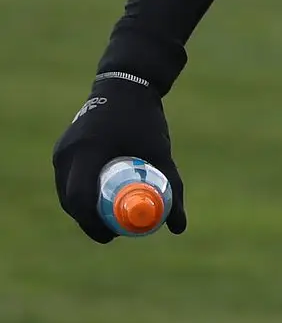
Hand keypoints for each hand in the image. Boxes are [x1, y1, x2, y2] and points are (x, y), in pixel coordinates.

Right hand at [52, 73, 186, 243]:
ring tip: (108, 219)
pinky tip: (99, 201)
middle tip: (112, 233)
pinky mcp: (63, 150)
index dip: (92, 224)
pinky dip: (81, 194)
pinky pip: (67, 181)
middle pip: (71, 200)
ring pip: (67, 192)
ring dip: (83, 209)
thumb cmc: (145, 118)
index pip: (81, 198)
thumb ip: (172, 186)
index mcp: (89, 150)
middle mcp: (68, 152)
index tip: (111, 237)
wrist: (125, 85)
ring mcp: (62, 151)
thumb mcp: (160, 151)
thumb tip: (179, 227)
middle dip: (89, 221)